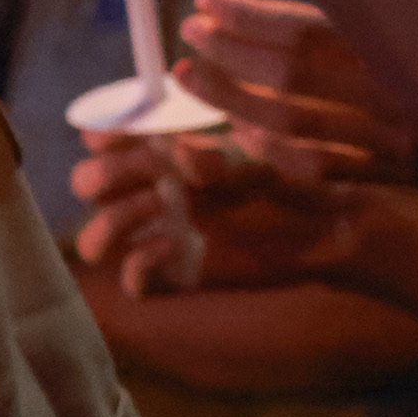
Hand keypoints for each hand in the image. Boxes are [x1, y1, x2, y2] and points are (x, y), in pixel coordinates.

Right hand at [73, 130, 351, 295]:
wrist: (328, 227)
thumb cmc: (293, 178)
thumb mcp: (254, 158)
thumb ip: (213, 155)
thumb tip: (175, 154)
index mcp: (164, 153)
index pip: (106, 142)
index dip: (100, 137)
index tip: (107, 135)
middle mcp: (153, 191)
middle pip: (90, 186)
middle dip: (103, 178)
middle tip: (144, 175)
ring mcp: (161, 234)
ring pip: (99, 237)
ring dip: (111, 222)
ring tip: (152, 211)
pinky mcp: (178, 273)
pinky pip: (136, 281)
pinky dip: (138, 266)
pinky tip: (166, 247)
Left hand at [174, 0, 417, 183]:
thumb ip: (352, 9)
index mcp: (407, 43)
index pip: (307, 31)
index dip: (249, 16)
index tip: (205, 0)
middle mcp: (402, 94)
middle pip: (290, 76)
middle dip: (229, 53)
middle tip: (190, 33)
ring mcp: (400, 141)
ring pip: (292, 124)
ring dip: (231, 99)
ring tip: (191, 74)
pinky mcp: (400, 175)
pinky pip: (317, 167)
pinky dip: (270, 148)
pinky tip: (238, 128)